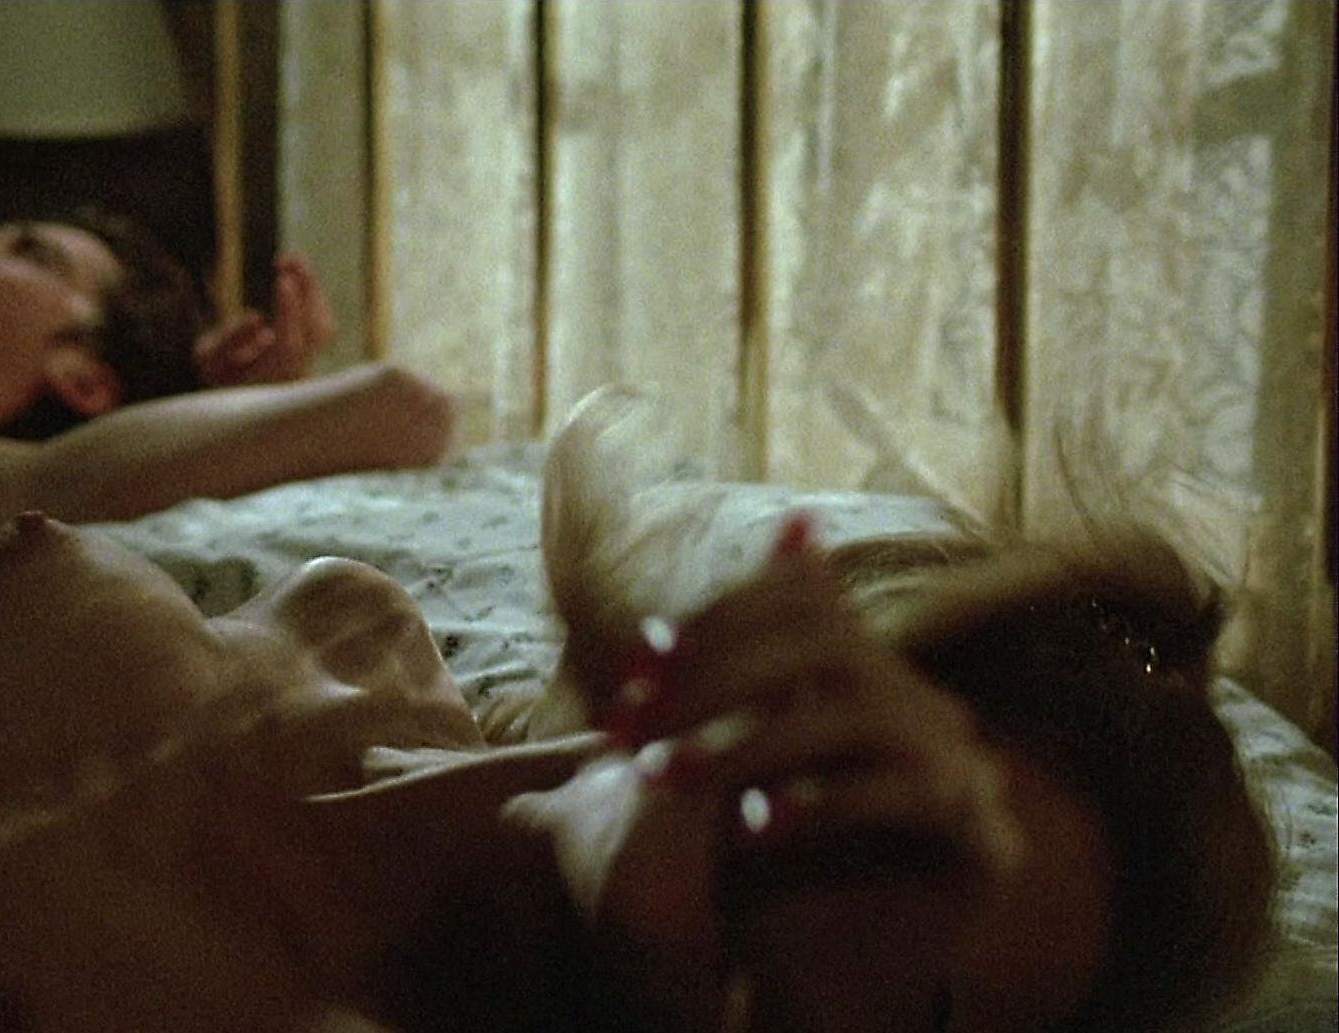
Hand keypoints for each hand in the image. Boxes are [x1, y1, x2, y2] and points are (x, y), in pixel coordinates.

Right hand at [195, 252, 335, 385]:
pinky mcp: (312, 352)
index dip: (290, 313)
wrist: (231, 393)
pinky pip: (322, 320)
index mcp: (269, 379)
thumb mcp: (210, 358)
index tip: (283, 280)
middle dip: (307, 292)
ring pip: (324, 326)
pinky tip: (295, 271)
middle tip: (287, 260)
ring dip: (312, 289)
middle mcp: (296, 374)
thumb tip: (256, 318)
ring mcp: (308, 364)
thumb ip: (230, 340)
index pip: (289, 346)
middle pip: (316, 333)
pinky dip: (312, 293)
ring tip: (290, 260)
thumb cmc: (217, 371)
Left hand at [612, 516, 1025, 883]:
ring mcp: (962, 774)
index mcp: (867, 677)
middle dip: (717, 678)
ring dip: (748, 741)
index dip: (717, 619)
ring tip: (666, 782)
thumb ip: (758, 649)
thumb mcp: (735, 752)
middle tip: (633, 727)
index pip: (805, 603)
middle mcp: (923, 710)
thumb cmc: (765, 863)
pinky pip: (907, 795)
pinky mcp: (978, 844)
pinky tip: (748, 827)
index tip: (636, 667)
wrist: (814, 985)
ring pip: (862, 714)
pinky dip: (819, 803)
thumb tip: (795, 522)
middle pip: (830, 646)